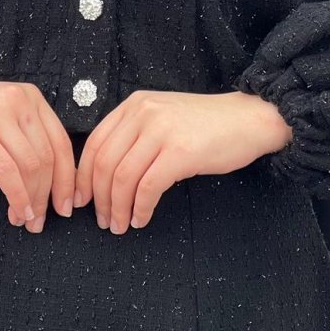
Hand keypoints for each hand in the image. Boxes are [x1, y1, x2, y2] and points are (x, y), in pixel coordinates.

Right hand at [0, 65, 74, 233]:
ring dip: (32, 200)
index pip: (61, 142)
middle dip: (49, 195)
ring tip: (26, 220)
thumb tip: (52, 178)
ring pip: (30, 166)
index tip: (68, 204)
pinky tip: (16, 211)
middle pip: (48, 157)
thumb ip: (25, 133)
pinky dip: (16, 196)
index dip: (68, 178)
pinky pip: (6, 171)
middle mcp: (19, 101)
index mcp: (30, 96)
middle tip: (43, 220)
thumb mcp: (1, 112)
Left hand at [72, 89, 291, 233]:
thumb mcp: (163, 117)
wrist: (249, 119)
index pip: (95, 143)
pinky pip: (148, 187)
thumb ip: (135, 135)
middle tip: (102, 221)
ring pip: (123, 177)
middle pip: (104, 163)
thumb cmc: (206, 124)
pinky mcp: (181, 152)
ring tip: (120, 225)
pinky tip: (141, 219)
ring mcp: (162, 131)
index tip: (80, 200)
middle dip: (98, 198)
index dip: (82, 176)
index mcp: (135, 105)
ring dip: (117, 208)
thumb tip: (105, 174)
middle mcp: (143, 113)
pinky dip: (140, 208)